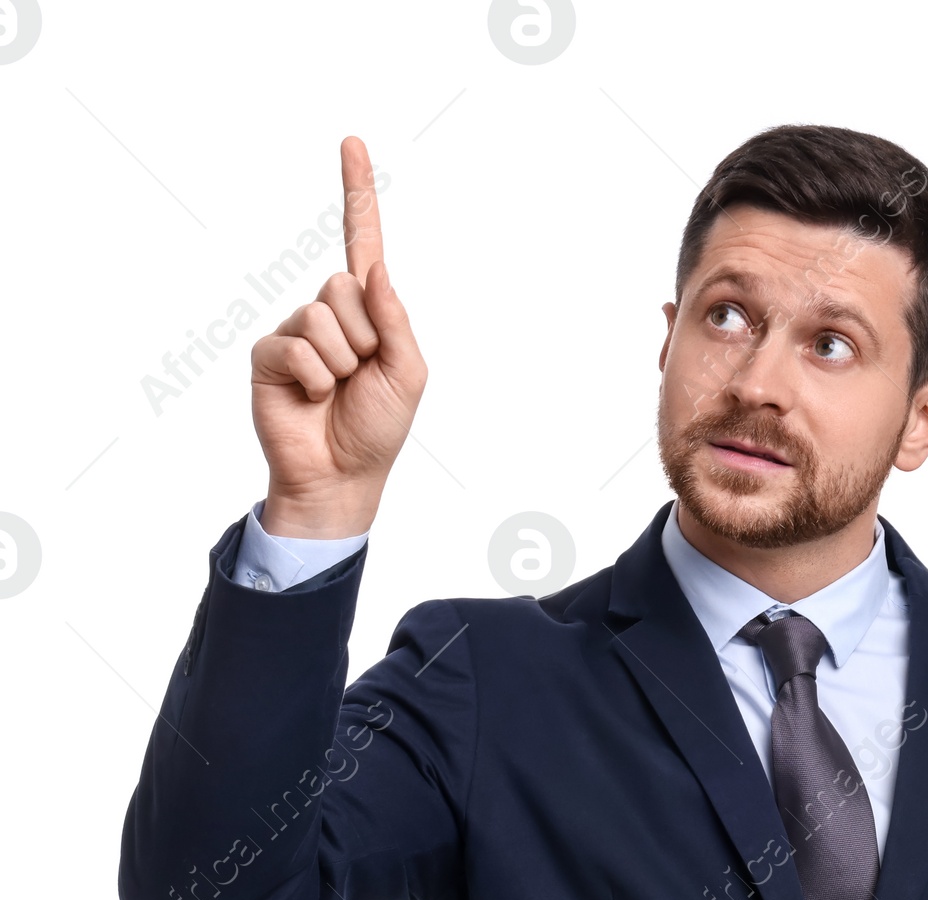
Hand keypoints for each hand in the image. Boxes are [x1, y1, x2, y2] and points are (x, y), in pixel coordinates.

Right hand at [250, 136, 427, 536]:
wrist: (342, 476)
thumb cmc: (378, 428)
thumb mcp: (408, 373)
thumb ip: (397, 320)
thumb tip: (376, 269)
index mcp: (368, 312)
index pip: (361, 242)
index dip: (357, 194)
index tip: (352, 143)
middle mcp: (329, 312)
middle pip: (343, 286)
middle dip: (364, 336)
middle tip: (361, 374)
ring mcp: (296, 331)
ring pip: (321, 316)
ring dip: (341, 361)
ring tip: (338, 391)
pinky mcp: (268, 355)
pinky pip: (295, 345)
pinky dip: (314, 377)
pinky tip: (312, 398)